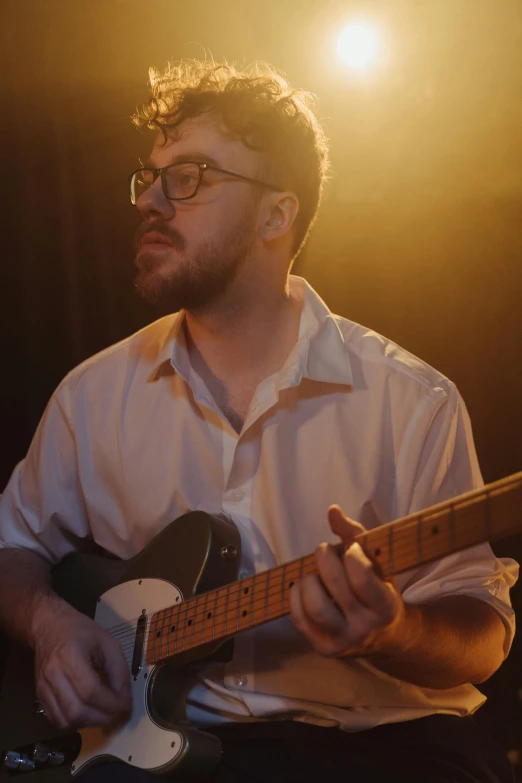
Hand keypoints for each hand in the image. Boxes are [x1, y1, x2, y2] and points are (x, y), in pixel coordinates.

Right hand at [32, 603, 131, 729]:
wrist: (49, 626)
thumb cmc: (81, 631)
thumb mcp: (108, 643)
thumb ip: (119, 671)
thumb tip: (124, 700)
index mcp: (70, 655)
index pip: (90, 691)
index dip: (110, 703)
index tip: (125, 705)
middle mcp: (53, 674)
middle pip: (76, 711)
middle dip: (101, 717)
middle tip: (116, 712)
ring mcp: (43, 687)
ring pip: (65, 720)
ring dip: (88, 723)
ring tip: (102, 713)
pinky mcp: (39, 695)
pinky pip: (56, 720)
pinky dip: (74, 723)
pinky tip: (86, 712)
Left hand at [289, 506, 406, 658]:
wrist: (386, 637)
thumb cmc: (380, 590)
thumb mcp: (380, 564)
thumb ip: (357, 536)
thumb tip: (332, 511)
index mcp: (385, 606)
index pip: (363, 579)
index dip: (351, 555)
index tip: (350, 548)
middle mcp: (365, 628)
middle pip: (335, 587)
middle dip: (325, 559)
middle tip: (324, 550)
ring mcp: (343, 641)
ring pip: (315, 608)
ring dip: (308, 581)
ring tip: (312, 573)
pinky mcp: (323, 648)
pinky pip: (300, 621)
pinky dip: (295, 598)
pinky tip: (303, 586)